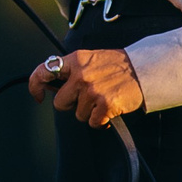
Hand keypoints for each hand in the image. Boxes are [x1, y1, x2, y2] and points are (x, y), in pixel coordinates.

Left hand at [28, 47, 144, 126]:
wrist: (145, 70)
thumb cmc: (120, 65)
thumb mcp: (92, 59)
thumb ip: (73, 70)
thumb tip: (54, 85)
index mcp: (75, 60)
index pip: (43, 72)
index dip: (36, 86)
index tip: (39, 95)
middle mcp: (81, 75)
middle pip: (60, 103)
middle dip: (72, 105)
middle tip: (87, 99)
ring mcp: (92, 91)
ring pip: (78, 115)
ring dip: (90, 112)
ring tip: (103, 100)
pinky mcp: (104, 105)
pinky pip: (93, 123)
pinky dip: (102, 121)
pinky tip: (110, 110)